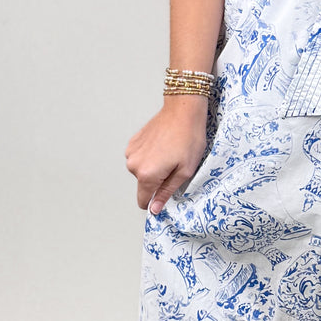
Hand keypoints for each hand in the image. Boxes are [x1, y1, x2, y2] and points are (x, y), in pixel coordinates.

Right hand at [125, 97, 210, 214]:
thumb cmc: (189, 139)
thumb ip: (166, 192)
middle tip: (174, 165)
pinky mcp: (132, 142)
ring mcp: (131, 152)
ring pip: (141, 171)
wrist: (182, 110)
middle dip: (157, 180)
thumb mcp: (185, 171)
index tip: (166, 191)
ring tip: (169, 153)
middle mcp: (134, 165)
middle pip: (143, 185)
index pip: (143, 201)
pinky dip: (149, 156)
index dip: (155, 201)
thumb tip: (154, 209)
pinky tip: (162, 145)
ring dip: (153, 167)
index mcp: (147, 175)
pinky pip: (139, 158)